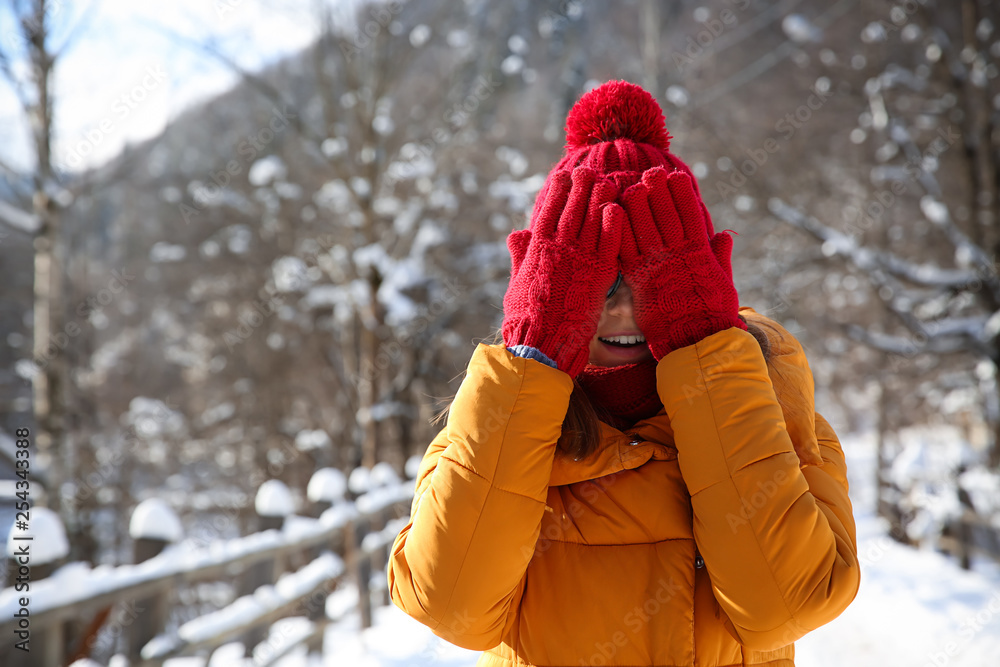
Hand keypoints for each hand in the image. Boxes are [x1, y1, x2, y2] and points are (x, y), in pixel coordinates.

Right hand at [502, 166, 624, 377]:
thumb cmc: (525, 318)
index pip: (549, 210)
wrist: (542, 343)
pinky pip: (610, 241)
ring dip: (599, 197)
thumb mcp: (517, 282)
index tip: (563, 176)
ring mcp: (580, 258)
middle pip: (573, 207)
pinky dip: (613, 222)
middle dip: (581, 186)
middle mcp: (558, 248)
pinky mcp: (600, 273)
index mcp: (537, 248)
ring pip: (593, 218)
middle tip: (589, 171)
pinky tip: (618, 208)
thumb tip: (516, 235)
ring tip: (606, 181)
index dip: (557, 191)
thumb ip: (520, 256)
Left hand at [619, 166, 744, 358]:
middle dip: (658, 192)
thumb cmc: (712, 315)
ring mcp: (657, 266)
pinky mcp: (639, 280)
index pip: (690, 215)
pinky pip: (627, 251)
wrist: (695, 343)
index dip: (682, 194)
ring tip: (633, 187)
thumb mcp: (723, 283)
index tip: (676, 176)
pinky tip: (614, 215)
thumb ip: (719, 257)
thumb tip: (723, 234)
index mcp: (699, 253)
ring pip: (644, 228)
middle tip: (650, 173)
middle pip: (664, 216)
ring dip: (638, 205)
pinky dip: (621, 232)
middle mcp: (677, 256)